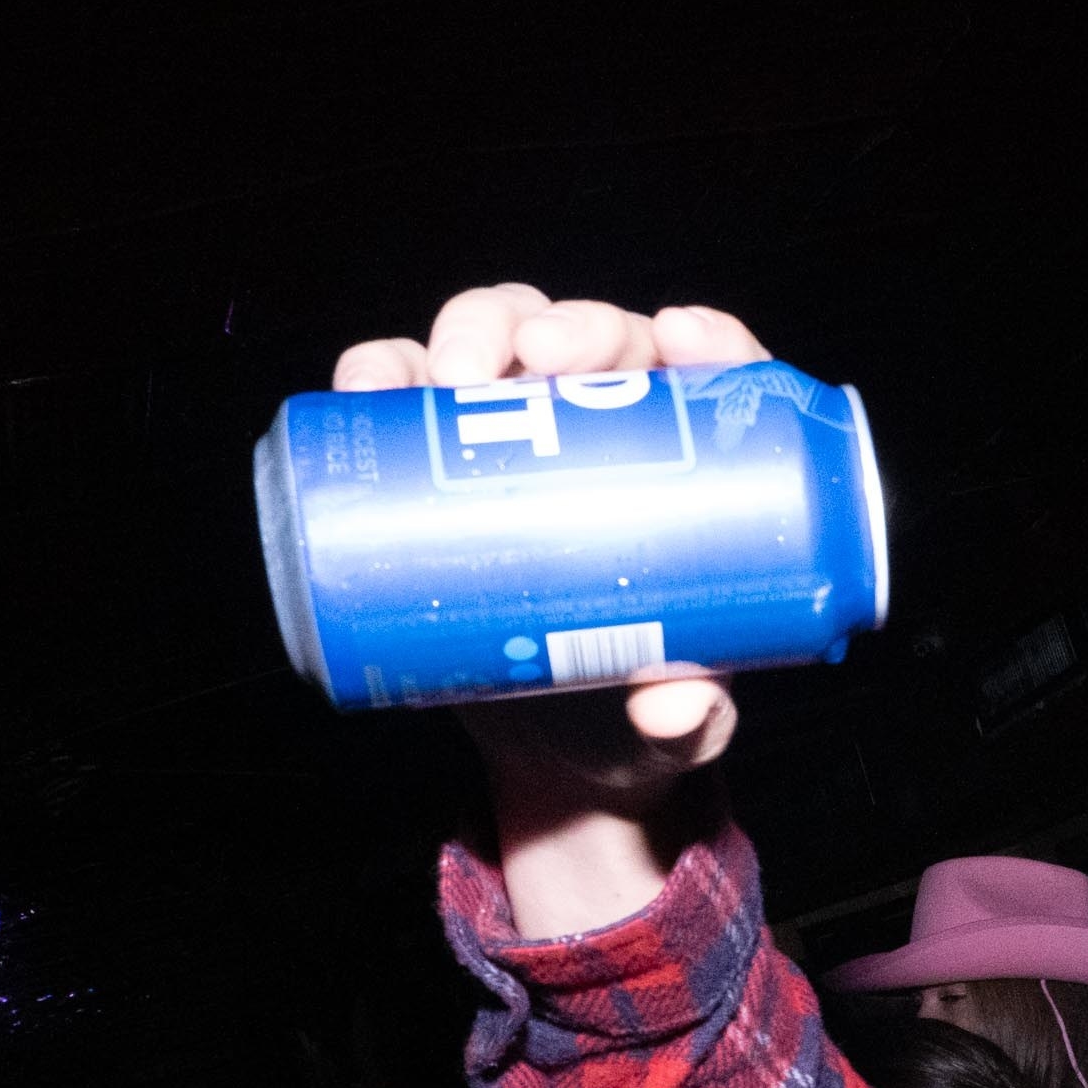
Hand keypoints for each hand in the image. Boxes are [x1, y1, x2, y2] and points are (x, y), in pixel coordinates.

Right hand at [345, 285, 764, 932]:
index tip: (685, 340)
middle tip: (543, 362)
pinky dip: (381, 372)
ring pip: (500, 340)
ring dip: (475, 331)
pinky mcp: (436, 465)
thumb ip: (690, 718)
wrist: (557, 758)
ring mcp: (517, 438)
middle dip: (571, 329)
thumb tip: (670, 707)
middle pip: (599, 340)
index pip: (718, 380)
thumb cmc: (644, 716)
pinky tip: (369, 386)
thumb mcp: (684, 724)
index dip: (710, 341)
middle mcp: (607, 430)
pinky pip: (403, 393)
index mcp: (698, 468)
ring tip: (453, 376)